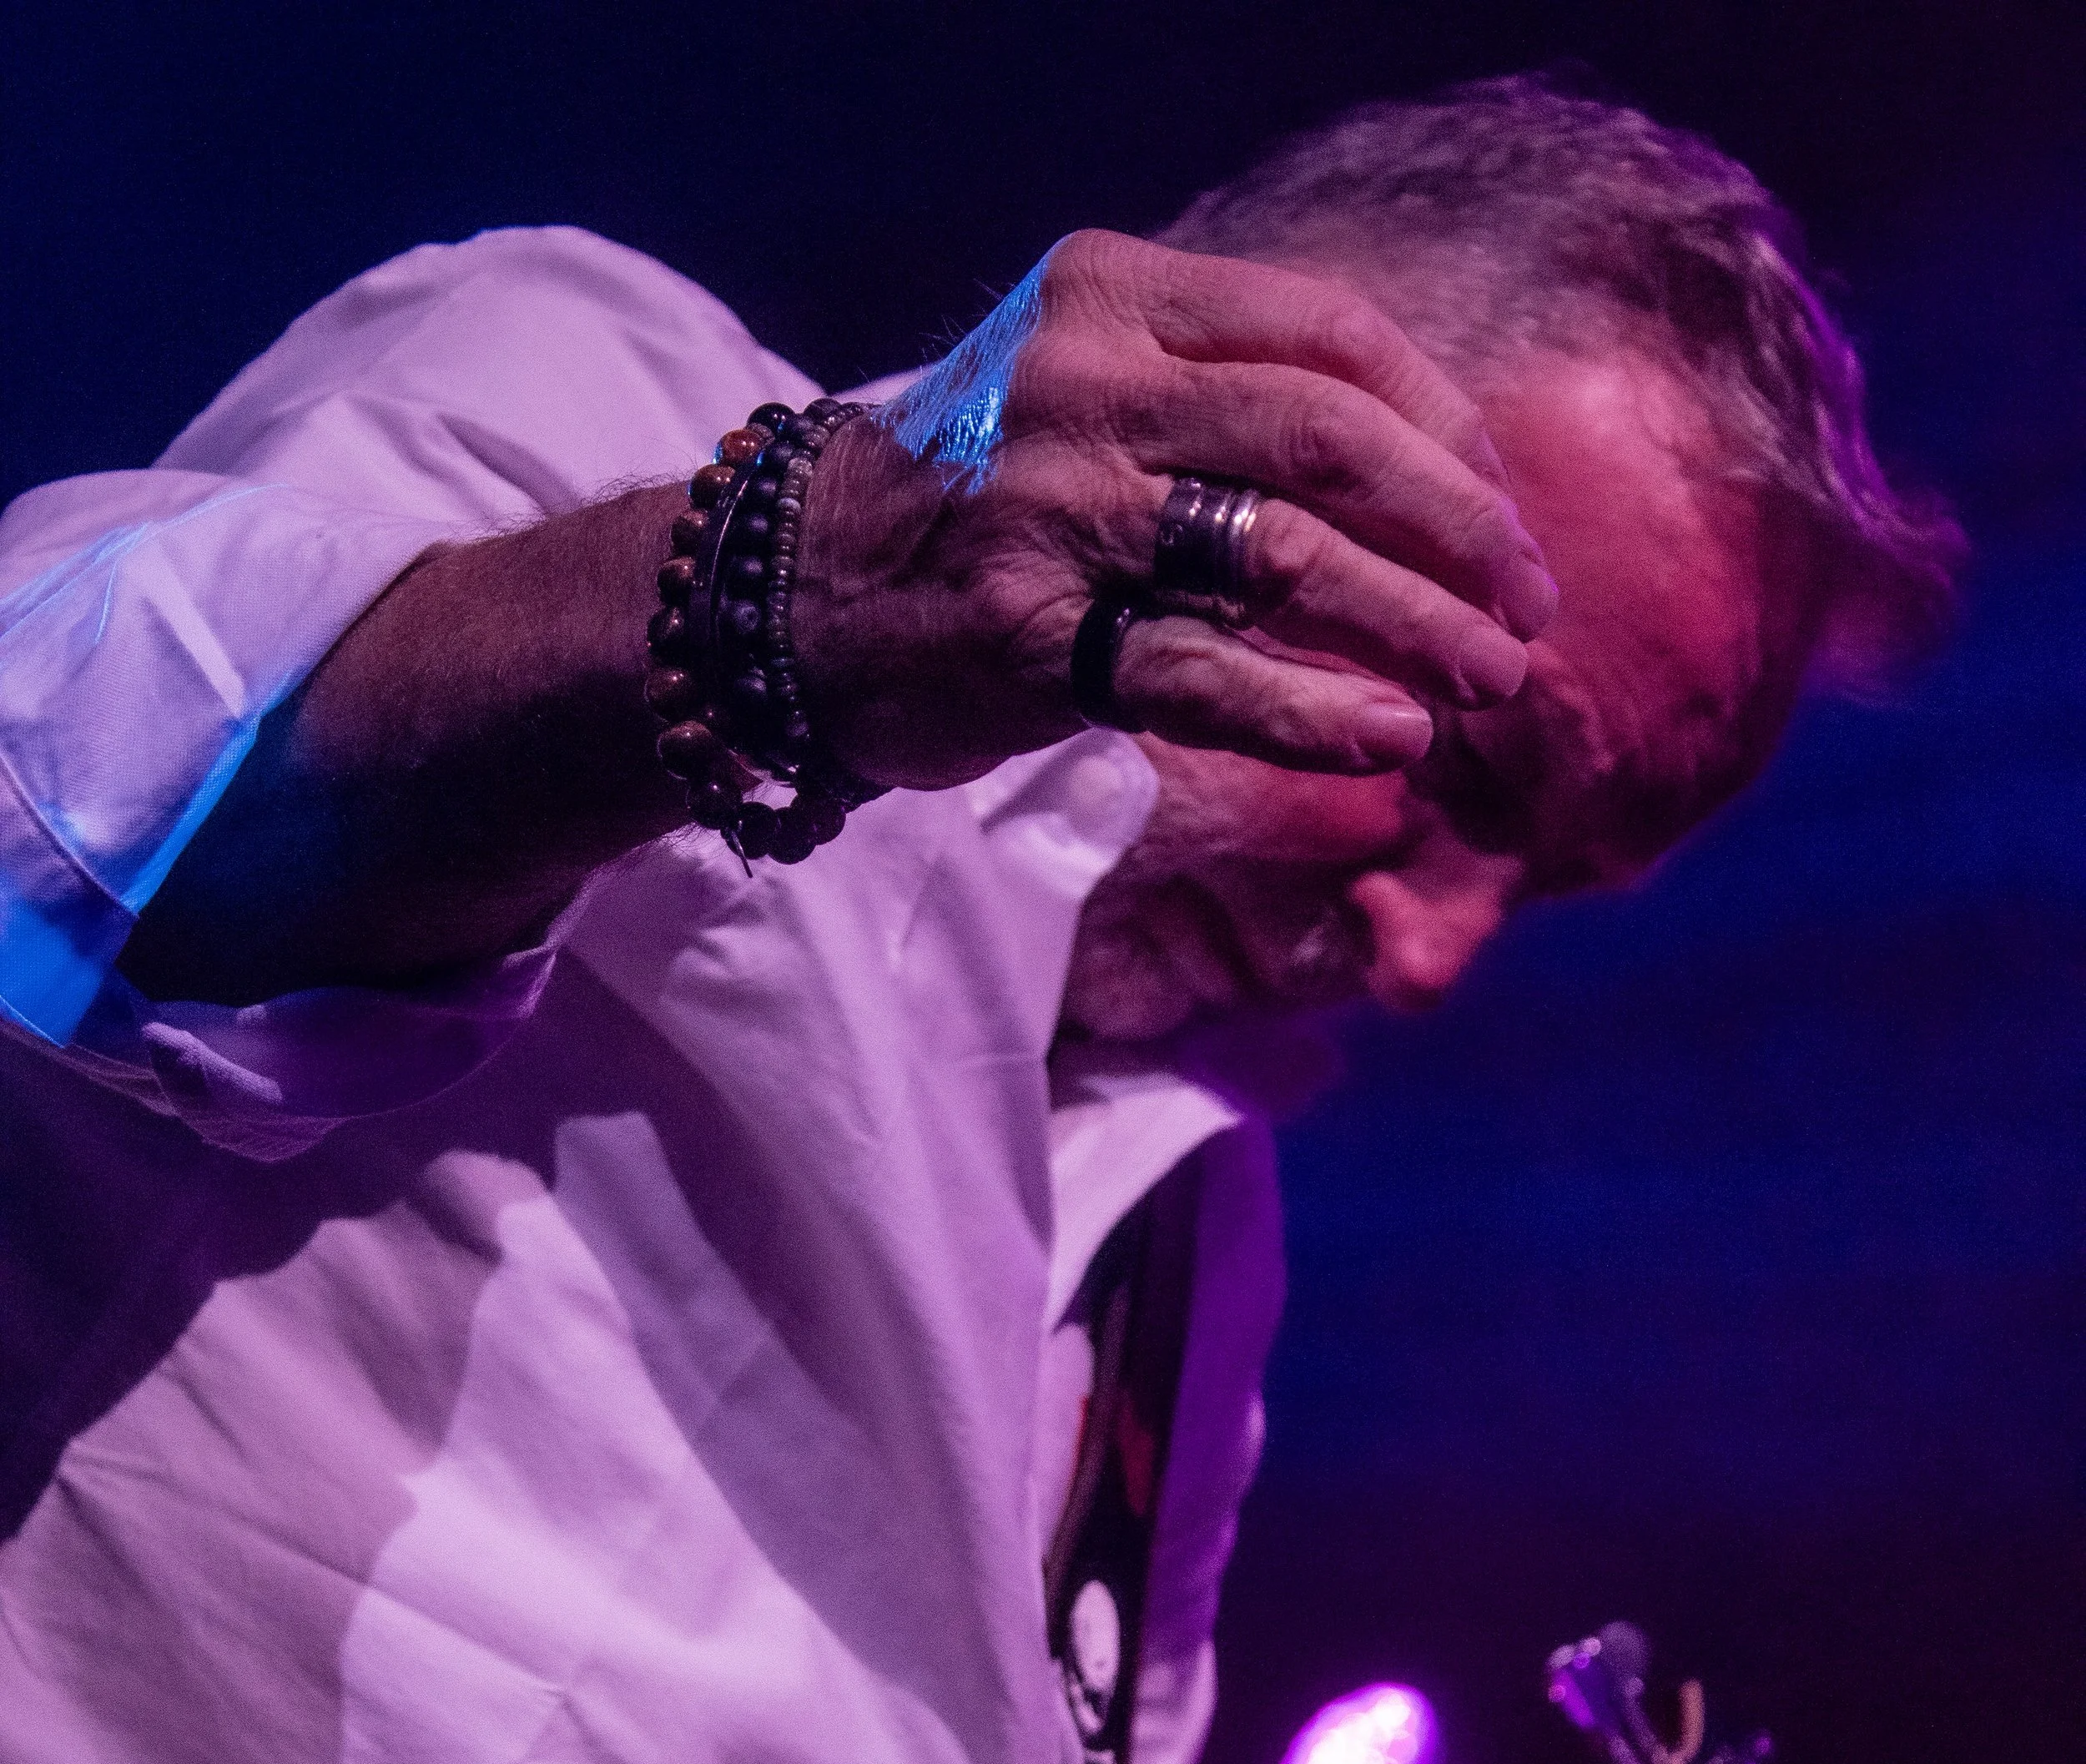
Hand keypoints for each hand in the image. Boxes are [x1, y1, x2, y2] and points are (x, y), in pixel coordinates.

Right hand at [794, 229, 1556, 791]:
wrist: (789, 594)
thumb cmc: (972, 504)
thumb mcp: (1089, 394)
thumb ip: (1225, 402)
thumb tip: (1421, 479)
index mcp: (1115, 295)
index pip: (1331, 337)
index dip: (1444, 428)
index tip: (1501, 512)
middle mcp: (1086, 383)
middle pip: (1332, 439)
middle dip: (1459, 528)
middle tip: (1529, 609)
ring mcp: (1055, 509)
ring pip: (1288, 558)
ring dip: (1416, 625)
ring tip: (1491, 684)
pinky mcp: (1028, 635)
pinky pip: (1204, 676)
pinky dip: (1314, 713)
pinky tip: (1388, 740)